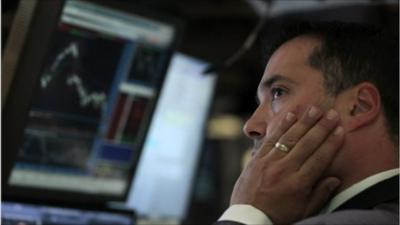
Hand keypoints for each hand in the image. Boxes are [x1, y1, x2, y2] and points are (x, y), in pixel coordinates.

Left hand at [230, 106, 344, 224]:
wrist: (248, 219)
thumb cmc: (277, 217)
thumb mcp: (303, 211)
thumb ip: (320, 194)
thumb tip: (335, 178)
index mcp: (298, 184)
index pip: (320, 158)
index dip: (331, 143)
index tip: (340, 130)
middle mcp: (284, 170)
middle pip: (307, 144)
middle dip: (321, 127)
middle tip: (332, 113)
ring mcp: (269, 163)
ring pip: (289, 138)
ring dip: (303, 122)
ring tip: (314, 109)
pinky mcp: (256, 159)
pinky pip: (270, 139)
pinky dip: (281, 126)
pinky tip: (290, 116)